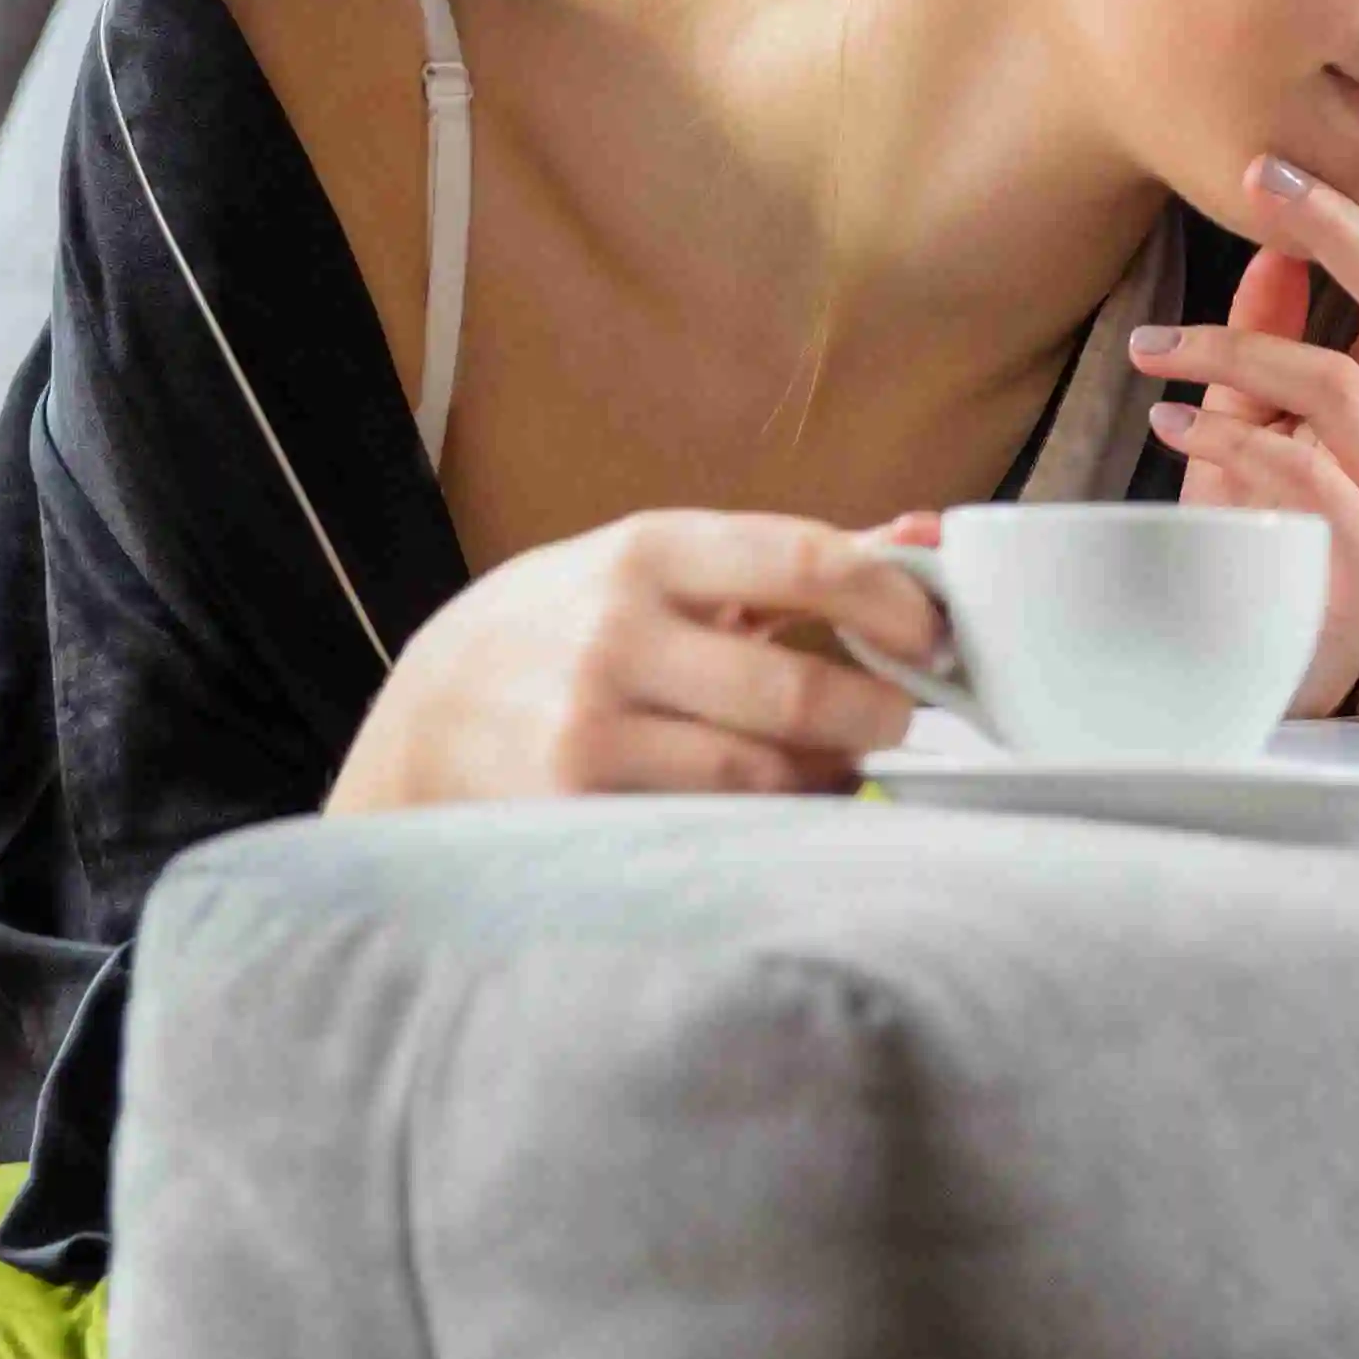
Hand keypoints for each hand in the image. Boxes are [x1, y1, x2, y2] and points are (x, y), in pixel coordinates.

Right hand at [327, 509, 947, 809]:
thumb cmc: (562, 630)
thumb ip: (787, 558)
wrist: (427, 715)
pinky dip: (773, 822)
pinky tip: (784, 806)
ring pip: (763, 775)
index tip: (931, 634)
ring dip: (831, 777)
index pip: (803, 561)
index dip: (891, 602)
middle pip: (797, 692)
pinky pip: (716, 826)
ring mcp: (594, 727)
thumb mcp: (653, 566)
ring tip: (845, 765)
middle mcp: (617, 633)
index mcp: (646, 551)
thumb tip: (925, 533)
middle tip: (898, 718)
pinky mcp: (581, 806)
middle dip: (877, 714)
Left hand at [1133, 107, 1358, 717]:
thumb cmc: (1256, 544)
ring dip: (1235, 351)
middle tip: (1262, 172)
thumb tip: (1274, 244)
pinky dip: (1226, 435)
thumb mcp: (1252, 423)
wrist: (1250, 672)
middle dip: (1339, 227)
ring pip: (1341, 384)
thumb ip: (1270, 338)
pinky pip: (1306, 468)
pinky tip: (1172, 426)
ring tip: (1155, 352)